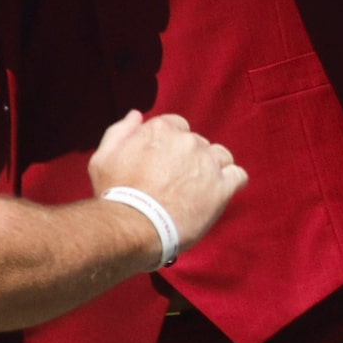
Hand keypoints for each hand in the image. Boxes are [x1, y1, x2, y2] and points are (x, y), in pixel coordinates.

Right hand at [89, 108, 246, 251]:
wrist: (132, 227)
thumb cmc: (115, 194)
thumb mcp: (104, 157)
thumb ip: (121, 131)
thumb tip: (137, 115)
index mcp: (162, 129)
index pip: (177, 126)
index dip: (171, 146)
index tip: (165, 165)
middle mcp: (189, 141)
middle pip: (198, 144)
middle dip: (190, 160)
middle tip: (177, 184)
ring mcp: (208, 163)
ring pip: (221, 157)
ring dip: (213, 170)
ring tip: (197, 191)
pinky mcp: (222, 187)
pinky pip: (238, 176)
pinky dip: (231, 183)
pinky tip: (218, 195)